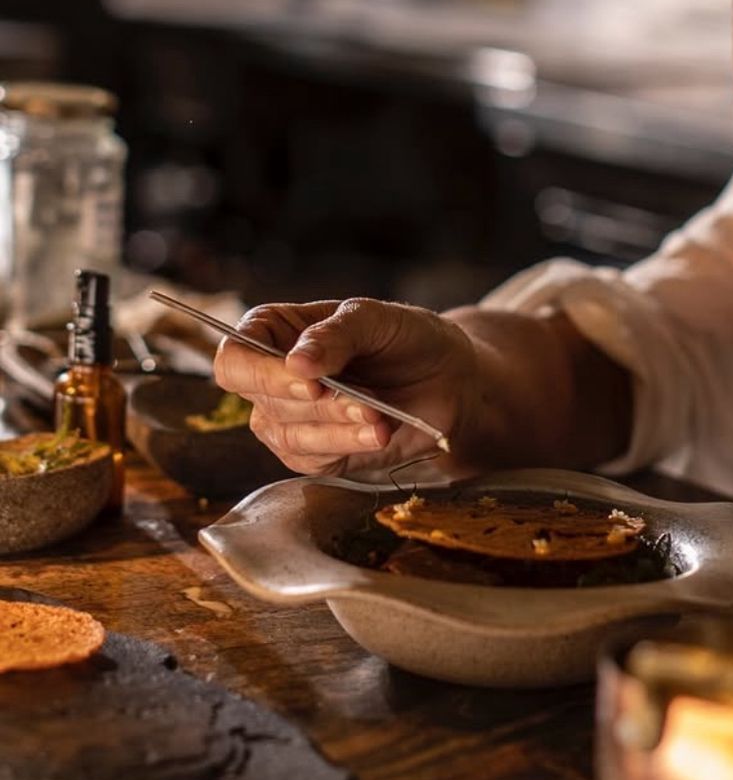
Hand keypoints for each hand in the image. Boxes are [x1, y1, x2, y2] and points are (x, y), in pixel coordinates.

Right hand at [212, 298, 478, 476]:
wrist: (451, 381)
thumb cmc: (409, 338)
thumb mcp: (378, 319)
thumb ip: (337, 333)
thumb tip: (294, 363)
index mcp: (274, 332)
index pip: (234, 358)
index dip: (261, 374)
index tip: (309, 382)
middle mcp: (271, 377)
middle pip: (261, 401)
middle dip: (317, 404)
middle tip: (365, 402)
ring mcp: (289, 418)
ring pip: (287, 435)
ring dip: (336, 428)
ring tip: (380, 418)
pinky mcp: (316, 453)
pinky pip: (312, 460)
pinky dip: (347, 446)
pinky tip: (379, 434)